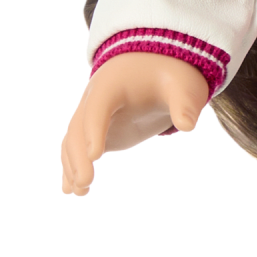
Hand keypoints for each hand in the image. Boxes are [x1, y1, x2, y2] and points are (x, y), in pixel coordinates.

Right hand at [60, 53, 211, 196]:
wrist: (155, 64)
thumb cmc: (170, 75)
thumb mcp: (184, 86)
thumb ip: (185, 104)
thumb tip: (187, 126)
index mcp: (112, 84)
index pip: (98, 107)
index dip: (95, 130)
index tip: (95, 155)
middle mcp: (94, 99)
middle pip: (78, 128)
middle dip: (78, 156)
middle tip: (85, 183)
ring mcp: (92, 115)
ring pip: (72, 140)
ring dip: (72, 165)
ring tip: (78, 192)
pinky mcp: (98, 129)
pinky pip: (77, 147)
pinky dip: (72, 166)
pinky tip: (70, 190)